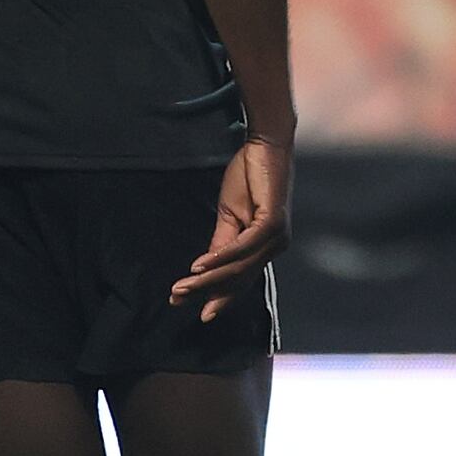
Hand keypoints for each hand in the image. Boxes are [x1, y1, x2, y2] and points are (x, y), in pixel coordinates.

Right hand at [172, 136, 290, 319]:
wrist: (265, 144)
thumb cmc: (250, 175)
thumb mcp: (230, 214)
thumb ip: (221, 242)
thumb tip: (204, 269)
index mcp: (266, 246)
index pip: (241, 279)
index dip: (219, 296)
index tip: (196, 312)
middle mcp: (275, 246)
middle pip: (238, 280)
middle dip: (206, 293)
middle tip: (177, 300)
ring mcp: (277, 236)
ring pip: (239, 269)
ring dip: (208, 280)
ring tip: (182, 287)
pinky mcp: (273, 222)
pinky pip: (243, 248)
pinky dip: (219, 258)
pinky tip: (198, 266)